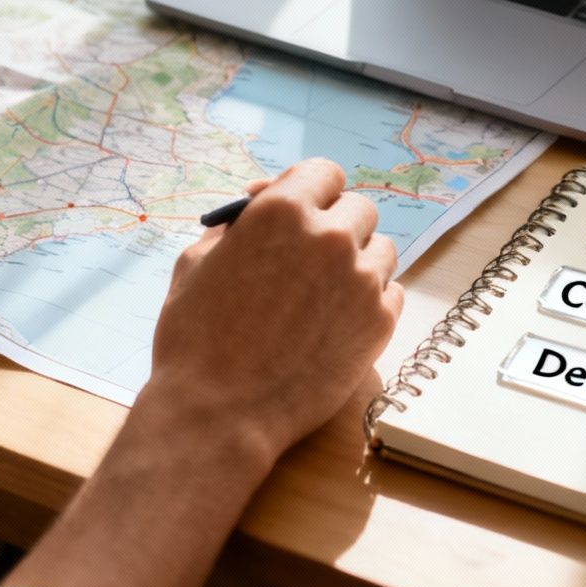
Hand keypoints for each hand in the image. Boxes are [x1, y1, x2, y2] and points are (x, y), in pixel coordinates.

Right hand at [140, 158, 404, 462]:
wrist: (218, 414)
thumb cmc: (194, 339)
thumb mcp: (195, 263)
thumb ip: (233, 226)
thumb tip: (255, 209)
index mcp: (282, 210)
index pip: (323, 172)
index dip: (310, 189)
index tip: (300, 207)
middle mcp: (330, 236)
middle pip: (358, 209)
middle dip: (336, 224)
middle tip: (309, 254)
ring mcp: (361, 280)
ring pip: (381, 250)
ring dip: (358, 262)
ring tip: (324, 291)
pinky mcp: (380, 323)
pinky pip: (391, 292)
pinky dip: (370, 300)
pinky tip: (337, 320)